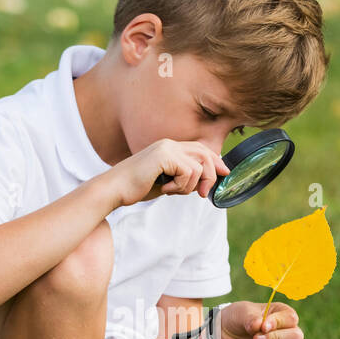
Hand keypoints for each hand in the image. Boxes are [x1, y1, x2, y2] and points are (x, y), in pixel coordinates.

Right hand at [103, 138, 229, 207]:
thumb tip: (204, 182)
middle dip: (210, 176)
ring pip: (199, 167)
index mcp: (169, 147)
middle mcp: (170, 144)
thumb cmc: (136, 188)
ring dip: (189, 186)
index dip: (215, 161)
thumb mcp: (165, 181)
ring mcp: (167, 148)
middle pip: (205, 154)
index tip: (224, 173)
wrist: (115, 189)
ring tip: (171, 191)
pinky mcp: (164, 156)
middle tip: (203, 194)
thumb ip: (182, 177)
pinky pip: (188, 172)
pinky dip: (180, 187)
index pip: (200, 148)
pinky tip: (165, 189)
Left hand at [216, 302, 302, 338]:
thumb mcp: (242, 313)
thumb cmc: (238, 318)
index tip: (263, 327)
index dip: (278, 323)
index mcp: (282, 313)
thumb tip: (259, 325)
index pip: (290, 318)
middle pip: (296, 336)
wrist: (223, 333)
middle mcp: (287, 331)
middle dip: (276, 338)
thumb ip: (252, 318)